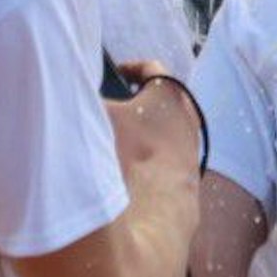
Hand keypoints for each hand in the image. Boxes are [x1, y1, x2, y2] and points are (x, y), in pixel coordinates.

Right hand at [105, 59, 201, 198]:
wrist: (149, 208)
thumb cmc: (124, 151)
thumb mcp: (98, 114)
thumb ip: (92, 98)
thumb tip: (84, 94)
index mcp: (170, 91)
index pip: (151, 68)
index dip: (129, 68)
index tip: (116, 73)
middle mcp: (188, 114)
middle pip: (162, 97)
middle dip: (139, 98)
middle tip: (119, 102)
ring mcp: (192, 145)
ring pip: (167, 127)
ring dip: (146, 128)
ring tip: (122, 136)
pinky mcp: (190, 172)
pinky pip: (168, 154)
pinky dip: (152, 153)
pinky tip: (131, 165)